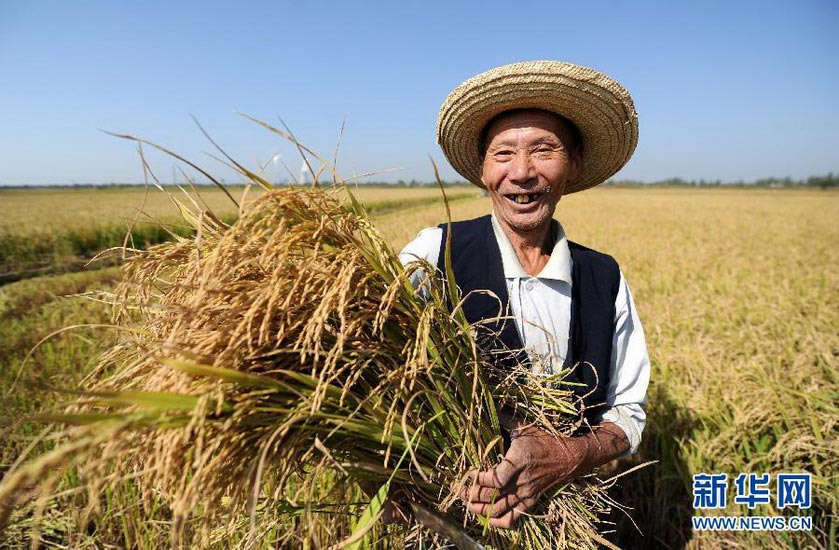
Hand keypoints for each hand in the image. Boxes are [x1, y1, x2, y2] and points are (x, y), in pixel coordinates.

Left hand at [463, 425, 583, 527]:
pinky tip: (485, 516)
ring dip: (479, 510)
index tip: (469, 471)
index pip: (495, 479)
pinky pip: (511, 519)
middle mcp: (520, 482)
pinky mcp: (529, 503)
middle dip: (471, 495)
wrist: (568, 459)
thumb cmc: (544, 441)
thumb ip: (506, 418)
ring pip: (498, 511)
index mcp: (518, 462)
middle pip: (491, 497)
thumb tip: (491, 403)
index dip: (479, 479)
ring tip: (466, 503)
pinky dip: (496, 521)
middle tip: (458, 488)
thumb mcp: (525, 427)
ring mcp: (525, 495)